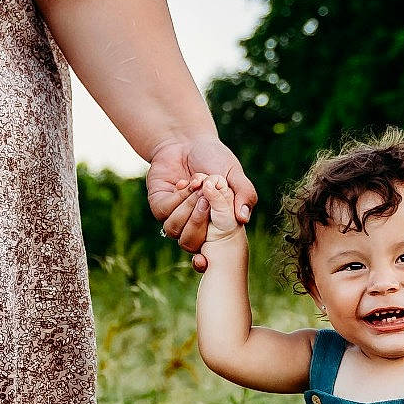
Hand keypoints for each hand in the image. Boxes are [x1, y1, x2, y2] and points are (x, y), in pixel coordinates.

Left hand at [147, 134, 256, 271]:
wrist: (189, 141)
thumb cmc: (215, 159)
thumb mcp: (234, 175)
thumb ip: (244, 194)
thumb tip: (243, 219)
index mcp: (212, 227)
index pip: (205, 255)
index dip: (203, 262)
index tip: (204, 262)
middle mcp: (191, 226)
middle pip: (189, 244)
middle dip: (199, 221)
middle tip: (207, 198)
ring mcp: (173, 217)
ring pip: (175, 229)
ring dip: (189, 207)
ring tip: (199, 186)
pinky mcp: (159, 205)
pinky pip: (166, 212)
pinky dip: (179, 197)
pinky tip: (186, 183)